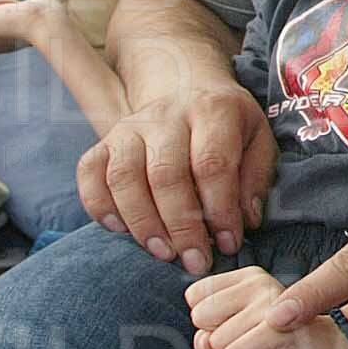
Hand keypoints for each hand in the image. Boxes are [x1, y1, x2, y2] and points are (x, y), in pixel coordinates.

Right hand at [76, 81, 275, 275]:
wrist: (188, 87)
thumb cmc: (228, 126)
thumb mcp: (258, 141)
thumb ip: (255, 179)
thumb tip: (246, 220)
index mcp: (213, 111)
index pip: (212, 163)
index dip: (220, 209)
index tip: (229, 243)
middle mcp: (167, 115)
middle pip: (165, 174)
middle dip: (181, 226)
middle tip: (196, 261)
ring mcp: (130, 127)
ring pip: (124, 177)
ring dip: (142, 223)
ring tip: (163, 253)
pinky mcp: (104, 141)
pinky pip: (90, 173)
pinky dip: (99, 206)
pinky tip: (121, 231)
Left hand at [187, 266, 347, 348]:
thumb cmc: (283, 341)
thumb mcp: (241, 332)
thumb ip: (213, 331)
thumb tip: (201, 341)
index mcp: (249, 277)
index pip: (196, 295)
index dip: (208, 321)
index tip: (232, 328)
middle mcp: (259, 283)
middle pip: (201, 317)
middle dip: (216, 340)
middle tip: (244, 343)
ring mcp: (270, 305)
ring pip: (216, 340)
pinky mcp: (277, 329)